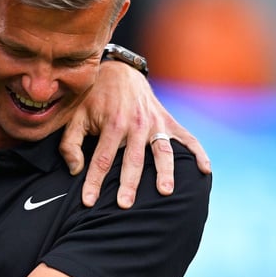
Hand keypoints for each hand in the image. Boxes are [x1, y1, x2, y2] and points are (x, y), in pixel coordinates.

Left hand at [61, 61, 211, 208]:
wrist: (119, 71)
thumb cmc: (93, 98)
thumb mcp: (76, 115)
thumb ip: (71, 143)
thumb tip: (75, 170)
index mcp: (112, 124)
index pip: (102, 159)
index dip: (94, 182)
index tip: (88, 202)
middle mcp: (136, 124)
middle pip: (133, 160)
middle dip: (129, 184)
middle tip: (125, 205)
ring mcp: (155, 123)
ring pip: (162, 150)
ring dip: (165, 171)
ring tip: (166, 192)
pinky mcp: (168, 121)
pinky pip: (186, 138)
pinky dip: (198, 152)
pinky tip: (205, 170)